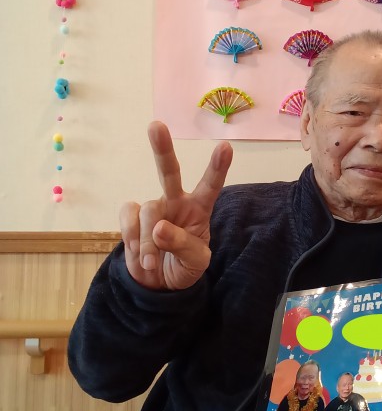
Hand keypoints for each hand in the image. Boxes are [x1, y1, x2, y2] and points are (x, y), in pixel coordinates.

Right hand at [119, 121, 232, 290]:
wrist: (158, 284)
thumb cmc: (185, 267)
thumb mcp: (195, 263)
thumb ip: (183, 245)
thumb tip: (158, 228)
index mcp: (199, 209)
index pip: (210, 186)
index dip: (218, 168)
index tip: (226, 147)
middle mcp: (176, 202)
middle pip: (169, 172)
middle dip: (162, 149)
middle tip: (155, 125)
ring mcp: (153, 208)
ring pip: (147, 210)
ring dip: (147, 241)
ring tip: (151, 262)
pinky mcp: (131, 217)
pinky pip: (127, 217)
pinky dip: (132, 238)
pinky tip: (138, 253)